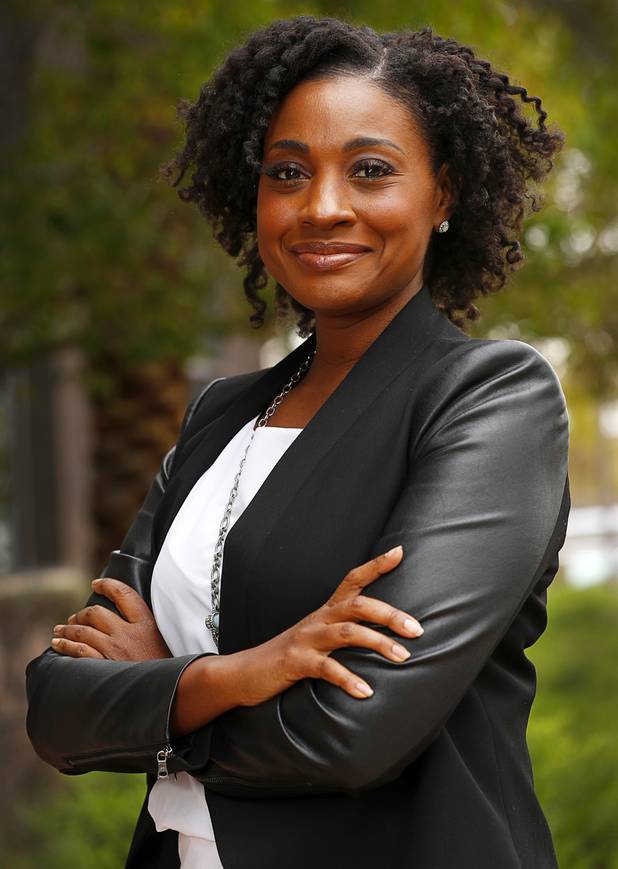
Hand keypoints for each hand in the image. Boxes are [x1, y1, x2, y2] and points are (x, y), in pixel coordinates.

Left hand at [50, 578, 171, 660]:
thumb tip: (130, 617)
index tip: (96, 584)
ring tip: (61, 629)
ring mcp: (114, 651)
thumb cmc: (166, 670)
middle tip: (75, 618)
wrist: (168, 694)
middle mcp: (128, 634)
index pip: (124, 594)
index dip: (108, 585)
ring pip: (83, 631)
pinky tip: (58, 644)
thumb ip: (148, 628)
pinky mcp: (103, 667)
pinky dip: (65, 646)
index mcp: (146, 624)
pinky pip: (78, 651)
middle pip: (96, 613)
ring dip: (68, 629)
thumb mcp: (165, 642)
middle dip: (82, 613)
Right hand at [237, 545, 422, 704]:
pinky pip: (326, 668)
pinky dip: (348, 679)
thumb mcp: (319, 637)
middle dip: (390, 614)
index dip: (376, 565)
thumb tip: (385, 638)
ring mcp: (307, 639)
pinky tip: (366, 692)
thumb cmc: (291, 655)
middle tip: (417, 629)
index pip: (353, 579)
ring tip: (403, 657)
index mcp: (326, 611)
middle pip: (358, 605)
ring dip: (378, 643)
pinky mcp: (296, 662)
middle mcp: (319, 619)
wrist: (247, 671)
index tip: (400, 552)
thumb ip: (345, 632)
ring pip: (348, 633)